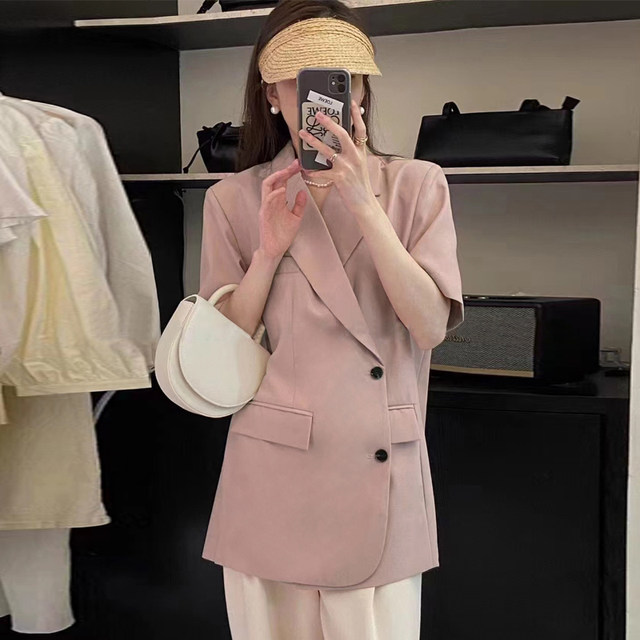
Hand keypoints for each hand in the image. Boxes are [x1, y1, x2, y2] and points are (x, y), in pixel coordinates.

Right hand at [259, 158, 306, 258]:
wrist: (275, 250)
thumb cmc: (283, 235)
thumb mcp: (296, 218)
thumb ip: (299, 205)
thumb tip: (303, 192)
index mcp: (278, 201)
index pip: (282, 181)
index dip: (290, 172)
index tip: (300, 165)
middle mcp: (271, 201)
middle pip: (274, 180)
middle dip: (284, 170)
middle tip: (296, 164)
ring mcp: (266, 207)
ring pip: (267, 186)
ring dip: (277, 177)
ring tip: (287, 171)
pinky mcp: (264, 215)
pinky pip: (267, 201)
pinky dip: (274, 193)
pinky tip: (282, 190)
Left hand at [298, 99, 375, 215]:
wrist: (364, 203)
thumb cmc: (360, 185)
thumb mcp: (360, 165)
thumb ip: (353, 152)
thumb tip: (342, 140)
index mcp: (361, 152)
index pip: (360, 129)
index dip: (356, 114)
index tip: (351, 101)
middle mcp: (355, 156)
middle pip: (342, 134)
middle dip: (329, 122)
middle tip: (318, 114)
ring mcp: (347, 167)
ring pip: (327, 150)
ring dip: (313, 141)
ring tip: (303, 133)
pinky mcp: (339, 178)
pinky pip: (322, 172)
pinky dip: (312, 171)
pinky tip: (305, 169)